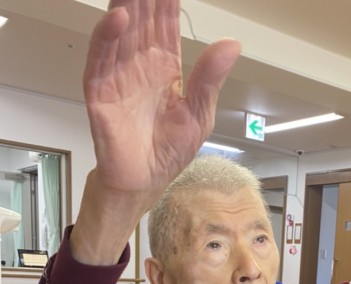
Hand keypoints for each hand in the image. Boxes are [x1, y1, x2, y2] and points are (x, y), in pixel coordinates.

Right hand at [84, 0, 239, 203]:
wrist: (145, 181)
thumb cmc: (169, 151)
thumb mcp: (199, 114)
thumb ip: (210, 78)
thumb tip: (232, 44)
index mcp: (165, 66)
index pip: (165, 22)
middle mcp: (139, 63)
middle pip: (141, 17)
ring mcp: (118, 73)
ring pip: (120, 28)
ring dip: (127, 3)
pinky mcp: (100, 90)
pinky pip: (100, 57)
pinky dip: (107, 35)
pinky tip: (118, 16)